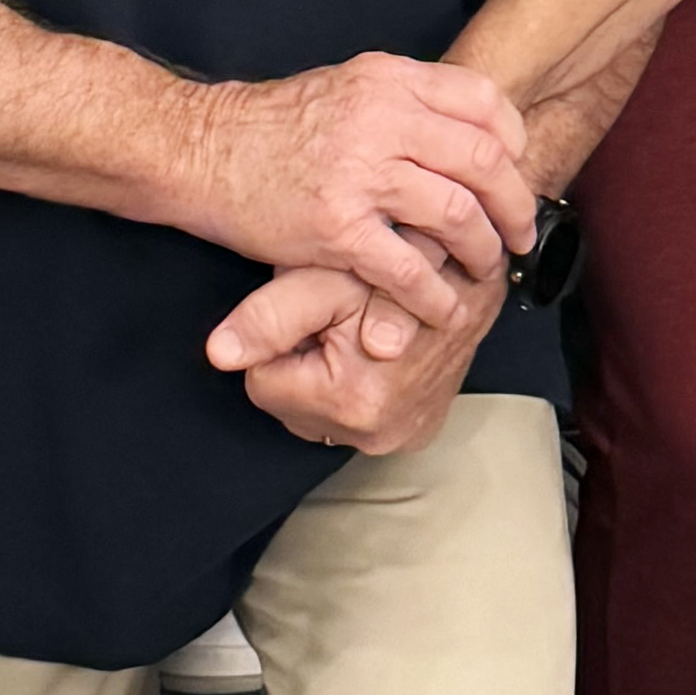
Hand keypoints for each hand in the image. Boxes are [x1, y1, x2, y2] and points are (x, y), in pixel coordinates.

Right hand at [175, 50, 537, 295]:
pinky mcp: (336, 228)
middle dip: (514, 204)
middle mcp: (381, 118)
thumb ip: (402, 100)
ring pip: (457, 214)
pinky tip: (441, 308)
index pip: (483, 101)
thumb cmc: (269, 125)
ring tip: (483, 269)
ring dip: (483, 251)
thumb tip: (465, 128)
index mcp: (387, 79)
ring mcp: (359, 173)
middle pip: (484, 159)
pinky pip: (408, 269)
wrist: (199, 150)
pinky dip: (435, 295)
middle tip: (520, 233)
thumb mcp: (344, 85)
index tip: (515, 172)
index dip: (512, 143)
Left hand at [210, 229, 505, 451]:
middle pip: (292, 403)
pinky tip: (381, 346)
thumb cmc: (399, 257)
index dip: (279, 338)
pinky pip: (359, 415)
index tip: (313, 312)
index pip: (261, 384)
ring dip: (332, 370)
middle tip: (341, 317)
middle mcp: (381, 434)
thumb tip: (219, 354)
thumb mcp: (325, 276)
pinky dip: (362, 382)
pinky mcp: (418, 433)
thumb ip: (267, 316)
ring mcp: (403, 437)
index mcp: (353, 401)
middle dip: (305, 357)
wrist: (476, 261)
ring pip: (321, 410)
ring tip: (363, 327)